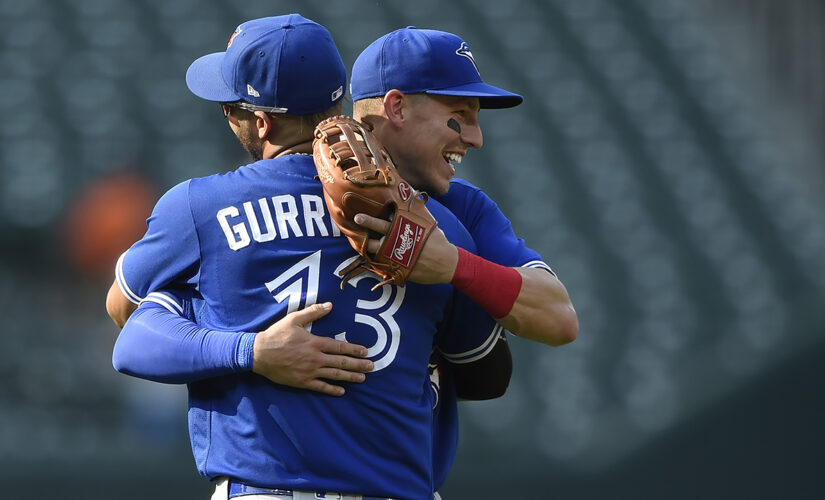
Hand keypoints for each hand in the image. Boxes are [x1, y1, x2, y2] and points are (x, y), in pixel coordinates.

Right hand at [252, 302, 373, 395]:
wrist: (258, 354)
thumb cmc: (276, 335)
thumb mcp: (294, 319)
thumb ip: (313, 312)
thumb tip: (330, 305)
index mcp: (315, 343)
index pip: (339, 347)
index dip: (354, 349)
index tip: (366, 351)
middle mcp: (315, 358)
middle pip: (341, 363)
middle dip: (358, 365)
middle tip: (372, 367)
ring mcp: (309, 372)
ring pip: (334, 376)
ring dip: (350, 377)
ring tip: (362, 378)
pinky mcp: (302, 382)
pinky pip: (320, 387)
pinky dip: (332, 390)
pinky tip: (342, 391)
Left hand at [354, 213, 458, 283]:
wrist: (447, 263)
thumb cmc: (436, 240)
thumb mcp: (428, 222)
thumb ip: (418, 208)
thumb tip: (411, 190)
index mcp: (408, 227)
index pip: (389, 218)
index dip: (375, 214)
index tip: (363, 208)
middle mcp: (401, 240)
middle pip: (381, 230)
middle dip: (368, 222)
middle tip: (357, 217)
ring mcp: (398, 255)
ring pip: (376, 249)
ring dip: (365, 244)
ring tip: (355, 240)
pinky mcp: (398, 268)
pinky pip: (380, 264)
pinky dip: (372, 259)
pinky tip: (366, 255)